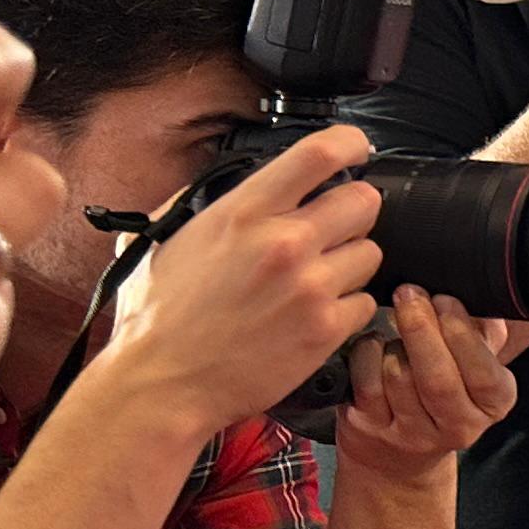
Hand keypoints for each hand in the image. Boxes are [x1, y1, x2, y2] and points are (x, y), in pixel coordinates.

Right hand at [97, 126, 382, 434]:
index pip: (319, 153)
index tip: (356, 149)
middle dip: (353, 213)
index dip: (350, 143)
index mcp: (243, 212)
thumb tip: (240, 183)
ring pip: (370, 252)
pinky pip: (367, 303)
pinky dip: (348, 309)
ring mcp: (310, 286)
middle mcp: (284, 242)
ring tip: (312, 282)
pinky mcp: (326, 329)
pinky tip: (313, 316)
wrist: (161, 384)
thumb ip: (203, 204)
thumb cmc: (158, 318)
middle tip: (332, 231)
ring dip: (350, 265)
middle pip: (365, 200)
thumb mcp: (165, 240)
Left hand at [330, 287, 517, 484]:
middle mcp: (457, 426)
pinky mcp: (371, 430)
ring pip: (399, 377)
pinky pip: (366, 383)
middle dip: (421, 329)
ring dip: (392, 341)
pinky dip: (365, 355)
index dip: (461, 334)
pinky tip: (372, 345)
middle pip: (437, 378)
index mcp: (492, 404)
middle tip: (410, 293)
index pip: (483, 373)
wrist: (401, 453)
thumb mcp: (475, 362)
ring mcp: (411, 433)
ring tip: (393, 324)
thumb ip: (483, 331)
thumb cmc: (444, 389)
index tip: (444, 299)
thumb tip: (476, 292)